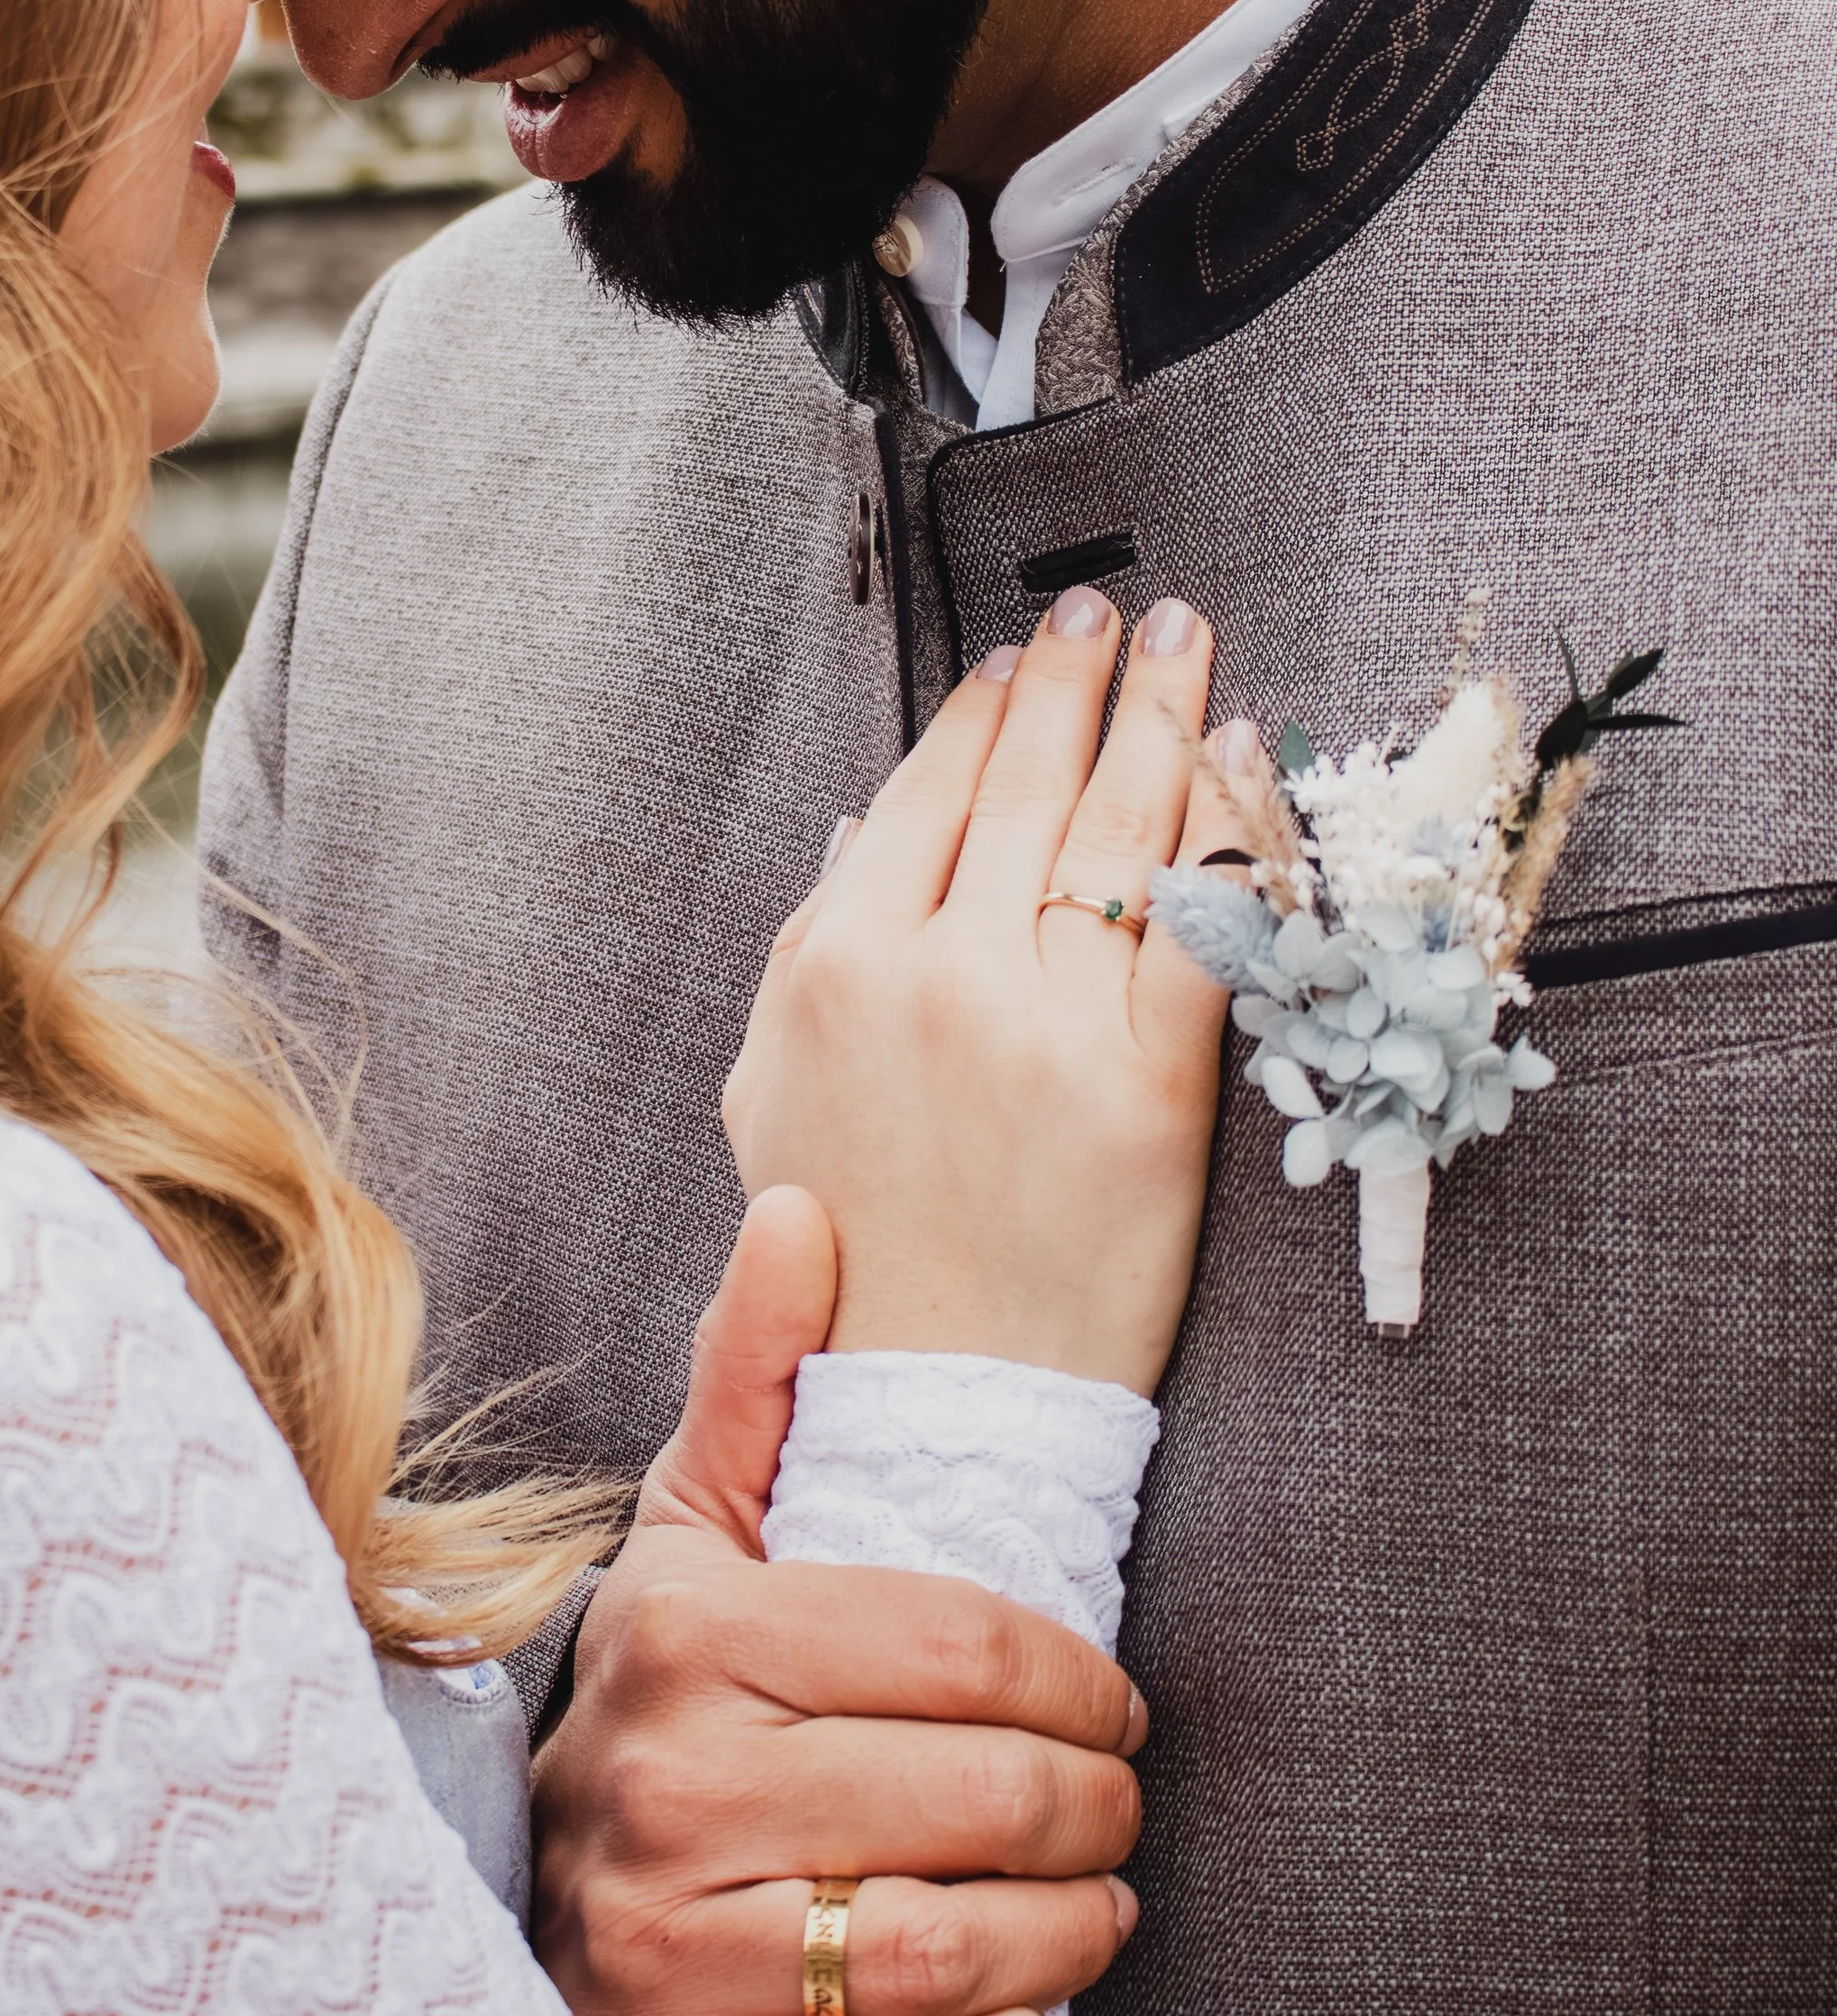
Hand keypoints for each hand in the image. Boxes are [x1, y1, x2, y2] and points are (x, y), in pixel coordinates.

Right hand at [533, 1188, 1143, 2015]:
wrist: (501, 1896)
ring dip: (1062, 1940)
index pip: (956, 1647)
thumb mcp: (689, 1532)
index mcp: (688, 1632)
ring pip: (931, 1950)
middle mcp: (658, 1782)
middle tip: (1122, 1810)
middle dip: (1093, 1809)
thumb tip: (802, 1209)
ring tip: (1099, 1912)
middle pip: (970, 1797)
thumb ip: (755, 1379)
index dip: (1076, 1679)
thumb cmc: (652, 1700)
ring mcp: (649, 1944)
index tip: (1118, 1703)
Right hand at [723, 591, 1229, 1395]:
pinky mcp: (1155, 1083)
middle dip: (1077, 678)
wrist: (930, 1402)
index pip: (927, 796)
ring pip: (1118, 826)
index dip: (981, 714)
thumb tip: (867, 830)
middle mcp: (943, 973)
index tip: (1021, 662)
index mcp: (841, 965)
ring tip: (1186, 643)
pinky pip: (1205, 922)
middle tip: (1114, 612)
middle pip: (1026, 786)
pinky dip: (1228, 825)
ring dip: (1159, 711)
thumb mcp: (774, 1089)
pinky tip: (1240, 756)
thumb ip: (813, 948)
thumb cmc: (846, 1254)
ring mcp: (1051, 1022)